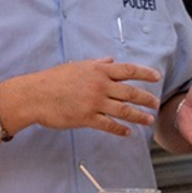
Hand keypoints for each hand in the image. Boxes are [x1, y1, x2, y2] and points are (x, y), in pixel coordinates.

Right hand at [21, 59, 160, 136]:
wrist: (35, 95)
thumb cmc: (53, 79)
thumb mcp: (76, 66)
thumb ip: (96, 63)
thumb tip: (110, 60)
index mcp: (98, 70)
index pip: (128, 70)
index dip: (145, 73)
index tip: (157, 77)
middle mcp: (99, 85)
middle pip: (130, 91)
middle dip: (146, 98)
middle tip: (156, 103)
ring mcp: (94, 102)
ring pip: (124, 110)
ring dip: (139, 116)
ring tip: (148, 120)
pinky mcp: (87, 118)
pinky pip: (109, 125)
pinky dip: (120, 129)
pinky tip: (128, 132)